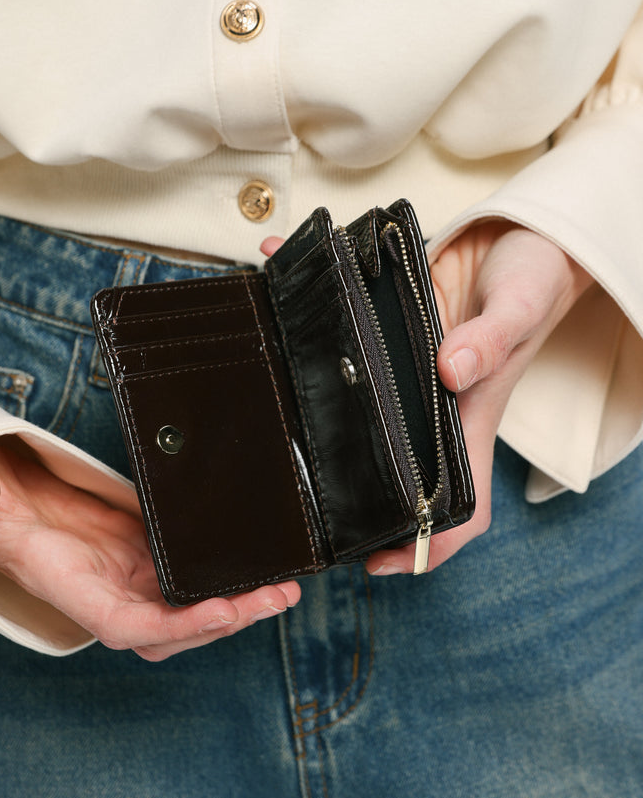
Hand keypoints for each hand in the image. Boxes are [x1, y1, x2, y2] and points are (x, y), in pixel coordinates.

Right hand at [0, 438, 299, 658]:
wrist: (9, 509)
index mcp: (72, 591)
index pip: (127, 626)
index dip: (176, 625)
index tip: (221, 610)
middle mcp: (109, 598)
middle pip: (175, 630)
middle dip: (226, 620)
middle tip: (274, 598)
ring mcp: (132, 584)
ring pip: (192, 613)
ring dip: (237, 606)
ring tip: (282, 590)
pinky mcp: (147, 562)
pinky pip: (192, 583)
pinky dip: (225, 581)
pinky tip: (258, 569)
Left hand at [262, 221, 592, 575]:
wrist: (516, 235)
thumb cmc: (533, 281)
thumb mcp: (519, 307)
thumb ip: (491, 340)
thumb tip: (452, 371)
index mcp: (466, 416)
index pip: (453, 504)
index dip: (420, 545)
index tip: (373, 562)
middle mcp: (427, 403)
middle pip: (384, 468)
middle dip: (342, 491)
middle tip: (293, 495)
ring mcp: (398, 370)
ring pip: (349, 405)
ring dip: (307, 397)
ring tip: (264, 398)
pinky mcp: (379, 329)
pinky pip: (333, 326)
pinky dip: (301, 298)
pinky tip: (273, 267)